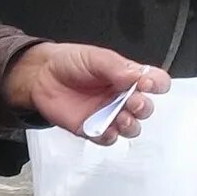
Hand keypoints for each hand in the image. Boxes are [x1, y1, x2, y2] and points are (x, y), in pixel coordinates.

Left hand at [5, 42, 170, 142]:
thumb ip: (116, 67)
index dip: (156, 84)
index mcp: (126, 76)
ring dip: (130, 125)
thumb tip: (136, 76)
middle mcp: (120, 96)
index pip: (154, 82)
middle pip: (145, 108)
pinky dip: (108, 136)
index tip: (147, 84)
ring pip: (131, 127)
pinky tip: (103, 129)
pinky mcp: (93, 129)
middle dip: (143, 107)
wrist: (40, 76)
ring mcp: (108, 114)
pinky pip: (108, 138)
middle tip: (133, 102)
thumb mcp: (93, 56)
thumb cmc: (68, 63)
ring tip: (121, 118)